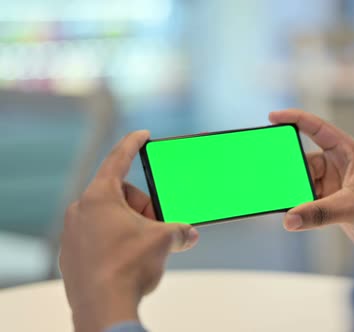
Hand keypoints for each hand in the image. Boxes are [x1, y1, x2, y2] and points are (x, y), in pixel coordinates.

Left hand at [59, 130, 199, 331]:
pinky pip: (99, 237)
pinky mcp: (72, 256)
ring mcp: (73, 235)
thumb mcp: (164, 241)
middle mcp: (81, 211)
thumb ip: (180, 231)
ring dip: (131, 226)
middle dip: (144, 207)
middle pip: (121, 195)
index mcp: (100, 197)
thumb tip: (189, 234)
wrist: (103, 309)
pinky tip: (129, 261)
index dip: (133, 144)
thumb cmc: (128, 268)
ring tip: (145, 247)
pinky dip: (117, 242)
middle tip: (158, 226)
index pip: (118, 159)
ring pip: (110, 218)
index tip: (143, 135)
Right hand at [269, 110, 353, 251]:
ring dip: (295, 192)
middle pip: (307, 159)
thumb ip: (319, 213)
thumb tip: (290, 218)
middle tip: (276, 178)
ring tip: (284, 201)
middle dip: (292, 169)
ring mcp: (335, 182)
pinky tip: (292, 212)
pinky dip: (299, 204)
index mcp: (352, 152)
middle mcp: (342, 164)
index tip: (273, 118)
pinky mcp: (331, 199)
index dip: (296, 119)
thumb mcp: (352, 208)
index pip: (319, 129)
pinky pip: (307, 197)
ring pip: (305, 180)